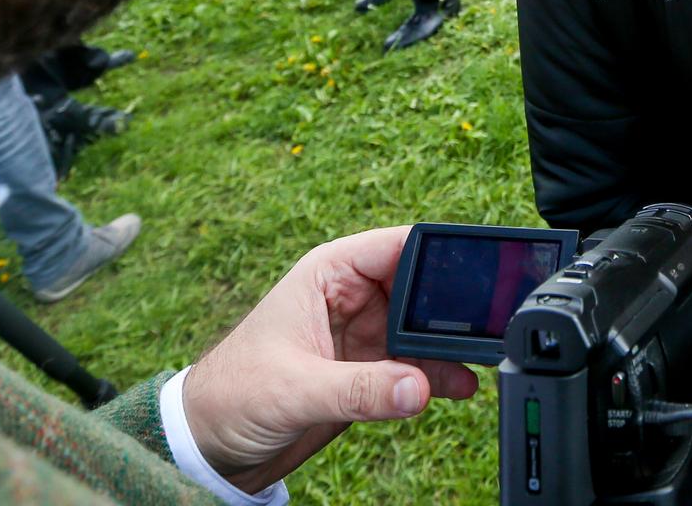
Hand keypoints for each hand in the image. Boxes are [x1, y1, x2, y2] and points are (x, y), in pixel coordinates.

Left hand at [181, 226, 478, 492]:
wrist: (207, 444)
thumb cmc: (230, 396)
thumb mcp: (293, 389)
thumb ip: (358, 390)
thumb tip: (416, 388)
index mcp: (330, 273)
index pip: (397, 246)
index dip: (438, 254)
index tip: (474, 275)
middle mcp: (354, 297)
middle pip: (421, 287)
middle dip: (452, 306)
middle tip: (484, 325)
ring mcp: (365, 335)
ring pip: (424, 330)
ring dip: (450, 346)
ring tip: (480, 358)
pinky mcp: (370, 371)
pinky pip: (417, 367)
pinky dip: (441, 375)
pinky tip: (460, 384)